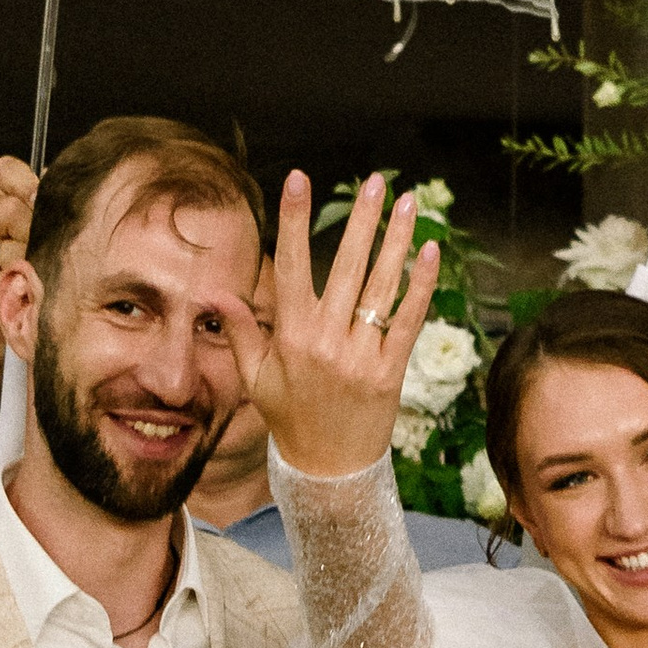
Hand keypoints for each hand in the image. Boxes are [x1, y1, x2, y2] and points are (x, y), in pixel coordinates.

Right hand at [214, 169, 441, 480]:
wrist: (330, 470)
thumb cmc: (289, 417)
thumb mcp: (256, 377)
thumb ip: (242, 331)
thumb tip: (215, 293)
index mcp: (291, 336)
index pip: (292, 265)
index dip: (294, 219)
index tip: (300, 177)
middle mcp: (326, 340)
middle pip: (345, 266)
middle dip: (361, 219)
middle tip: (376, 180)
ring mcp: (362, 355)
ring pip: (381, 286)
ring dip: (397, 240)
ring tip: (410, 202)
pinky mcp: (391, 370)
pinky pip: (409, 319)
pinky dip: (421, 285)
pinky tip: (431, 252)